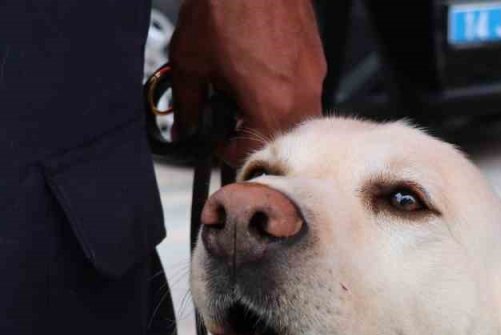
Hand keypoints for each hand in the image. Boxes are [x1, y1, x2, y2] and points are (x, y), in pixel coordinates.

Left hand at [169, 0, 326, 165]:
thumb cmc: (229, 5)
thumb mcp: (191, 62)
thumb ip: (187, 105)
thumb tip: (184, 124)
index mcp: (272, 107)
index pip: (257, 154)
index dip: (230, 152)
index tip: (217, 141)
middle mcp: (302, 96)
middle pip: (278, 137)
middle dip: (250, 132)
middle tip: (226, 115)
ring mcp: (313, 76)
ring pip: (292, 114)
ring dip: (266, 110)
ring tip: (240, 86)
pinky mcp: (316, 58)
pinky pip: (300, 88)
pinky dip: (279, 88)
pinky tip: (256, 67)